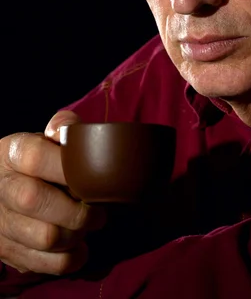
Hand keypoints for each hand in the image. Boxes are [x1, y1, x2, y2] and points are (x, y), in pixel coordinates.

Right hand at [0, 111, 105, 274]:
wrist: (8, 185)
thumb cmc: (40, 159)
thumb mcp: (48, 137)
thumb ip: (63, 127)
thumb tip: (70, 131)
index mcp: (12, 153)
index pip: (35, 158)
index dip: (67, 169)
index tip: (92, 177)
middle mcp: (0, 187)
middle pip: (36, 201)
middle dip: (77, 209)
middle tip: (98, 210)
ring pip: (44, 237)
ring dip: (77, 235)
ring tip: (88, 226)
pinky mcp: (6, 251)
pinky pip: (44, 264)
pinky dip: (70, 259)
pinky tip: (79, 246)